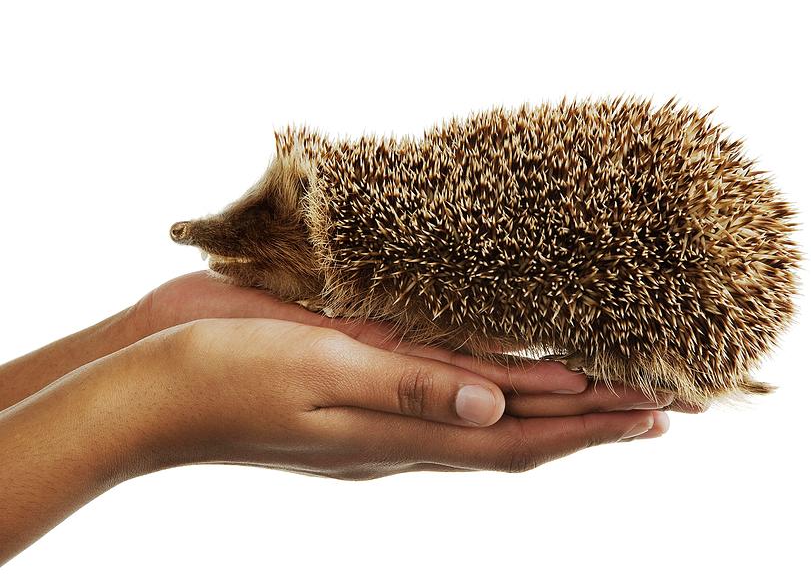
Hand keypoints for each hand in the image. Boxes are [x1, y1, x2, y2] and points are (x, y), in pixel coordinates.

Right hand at [128, 318, 670, 479]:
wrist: (149, 393)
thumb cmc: (221, 379)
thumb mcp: (316, 372)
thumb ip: (407, 390)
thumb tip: (496, 408)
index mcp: (396, 434)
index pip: (517, 438)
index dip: (589, 428)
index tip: (653, 415)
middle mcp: (401, 435)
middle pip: (519, 436)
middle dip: (593, 423)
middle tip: (659, 408)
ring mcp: (381, 419)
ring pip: (491, 419)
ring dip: (554, 410)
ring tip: (608, 396)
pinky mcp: (359, 393)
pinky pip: (448, 398)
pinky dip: (497, 390)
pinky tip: (511, 380)